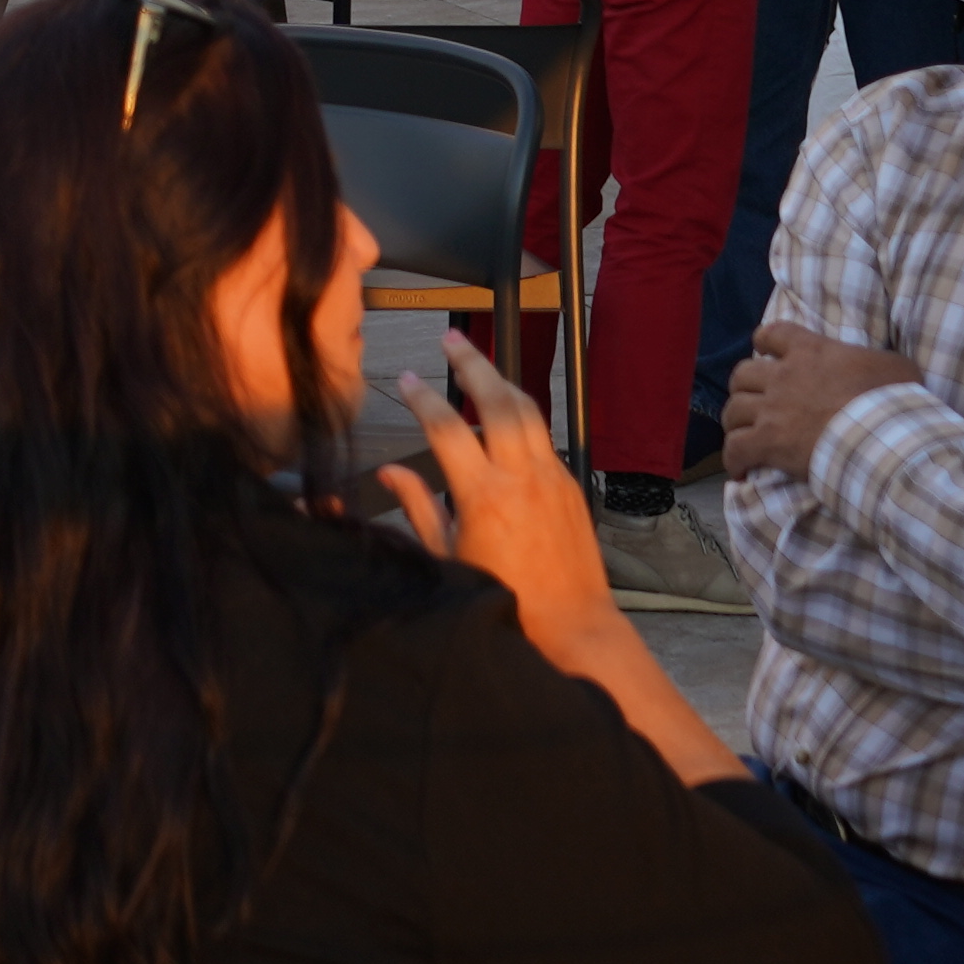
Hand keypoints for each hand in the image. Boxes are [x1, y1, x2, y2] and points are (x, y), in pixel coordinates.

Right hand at [376, 339, 618, 655]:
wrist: (572, 623)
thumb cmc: (504, 599)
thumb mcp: (448, 557)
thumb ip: (418, 508)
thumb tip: (391, 473)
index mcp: (483, 497)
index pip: (447, 429)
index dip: (424, 400)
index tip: (408, 381)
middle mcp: (521, 478)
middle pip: (495, 401)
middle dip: (472, 365)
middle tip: (451, 340)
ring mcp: (551, 477)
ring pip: (526, 411)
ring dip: (500, 381)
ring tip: (477, 363)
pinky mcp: (570, 485)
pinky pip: (543, 437)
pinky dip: (522, 415)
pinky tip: (506, 412)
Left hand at [722, 320, 921, 483]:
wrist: (880, 435)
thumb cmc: (893, 401)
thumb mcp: (895, 368)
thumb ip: (876, 361)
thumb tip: (881, 370)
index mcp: (810, 350)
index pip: (771, 334)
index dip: (763, 343)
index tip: (765, 354)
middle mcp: (783, 375)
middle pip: (742, 374)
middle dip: (744, 388)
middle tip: (756, 403)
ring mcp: (772, 409)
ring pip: (732, 410)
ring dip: (735, 423)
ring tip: (744, 436)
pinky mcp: (767, 442)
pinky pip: (735, 449)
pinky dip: (734, 459)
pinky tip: (741, 471)